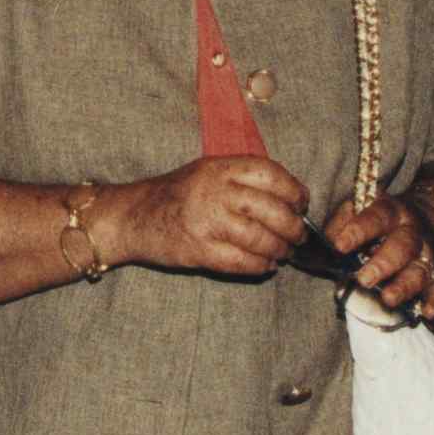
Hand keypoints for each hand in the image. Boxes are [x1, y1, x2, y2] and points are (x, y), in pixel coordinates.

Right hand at [103, 153, 310, 280]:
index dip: (294, 191)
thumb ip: (242, 178)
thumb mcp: (206, 171)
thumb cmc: (173, 195)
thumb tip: (288, 198)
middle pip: (273, 209)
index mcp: (219, 167)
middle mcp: (215, 191)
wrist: (131, 217)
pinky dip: (260, 266)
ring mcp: (207, 222)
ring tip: (282, 252)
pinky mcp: (199, 250)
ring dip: (279, 249)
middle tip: (297, 235)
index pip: (271, 174)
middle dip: (293, 227)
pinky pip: (243, 262)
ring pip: (262, 239)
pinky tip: (264, 265)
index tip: (301, 203)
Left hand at [322, 190, 433, 324]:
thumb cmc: (382, 218)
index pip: (376, 218)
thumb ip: (341, 222)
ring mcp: (427, 254)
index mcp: (390, 212)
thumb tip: (329, 245)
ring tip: (388, 299)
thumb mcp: (360, 208)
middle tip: (364, 279)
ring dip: (405, 287)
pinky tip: (427, 313)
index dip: (358, 230)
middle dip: (383, 264)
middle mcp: (412, 232)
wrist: (430, 216)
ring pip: (420, 271)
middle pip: (402, 247)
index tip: (340, 246)